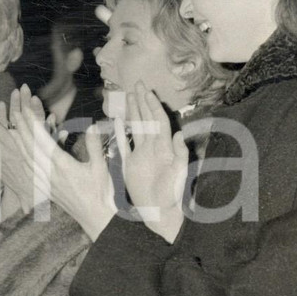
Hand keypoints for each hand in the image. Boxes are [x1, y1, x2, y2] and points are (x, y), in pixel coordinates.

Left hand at [0, 85, 116, 238]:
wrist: (94, 218)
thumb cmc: (100, 193)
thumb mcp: (100, 168)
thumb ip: (94, 146)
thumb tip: (92, 126)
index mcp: (61, 166)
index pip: (41, 141)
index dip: (32, 124)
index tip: (24, 109)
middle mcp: (48, 173)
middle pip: (28, 146)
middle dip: (19, 126)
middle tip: (10, 109)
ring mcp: (43, 181)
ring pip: (24, 156)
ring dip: (15, 140)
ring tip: (6, 126)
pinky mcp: (42, 187)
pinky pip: (26, 168)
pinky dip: (19, 155)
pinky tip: (14, 149)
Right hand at [114, 81, 187, 242]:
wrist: (160, 212)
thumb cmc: (172, 195)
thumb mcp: (179, 174)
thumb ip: (180, 154)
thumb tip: (180, 135)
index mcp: (163, 147)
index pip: (157, 121)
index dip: (152, 106)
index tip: (146, 91)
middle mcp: (152, 148)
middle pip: (146, 119)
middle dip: (141, 101)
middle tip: (136, 84)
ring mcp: (141, 155)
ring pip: (135, 127)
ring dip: (132, 111)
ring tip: (128, 96)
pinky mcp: (131, 165)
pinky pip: (124, 144)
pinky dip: (120, 132)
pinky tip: (116, 121)